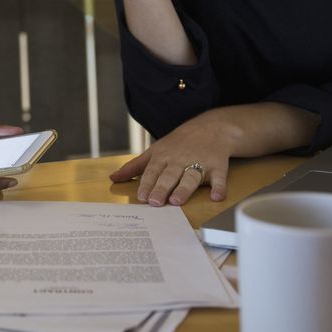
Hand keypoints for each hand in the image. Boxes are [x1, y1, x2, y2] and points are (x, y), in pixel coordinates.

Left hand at [109, 112, 235, 205]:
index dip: (147, 184)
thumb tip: (113, 178)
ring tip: (177, 201)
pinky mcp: (217, 166)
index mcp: (163, 157)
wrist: (211, 128)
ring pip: (190, 177)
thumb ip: (134, 167)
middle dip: (161, 188)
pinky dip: (219, 187)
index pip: (152, 171)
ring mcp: (199, 163)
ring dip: (184, 189)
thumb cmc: (178, 143)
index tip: (141, 197)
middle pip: (169, 175)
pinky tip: (216, 197)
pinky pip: (219, 178)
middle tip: (155, 202)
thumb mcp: (154, 151)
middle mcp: (180, 160)